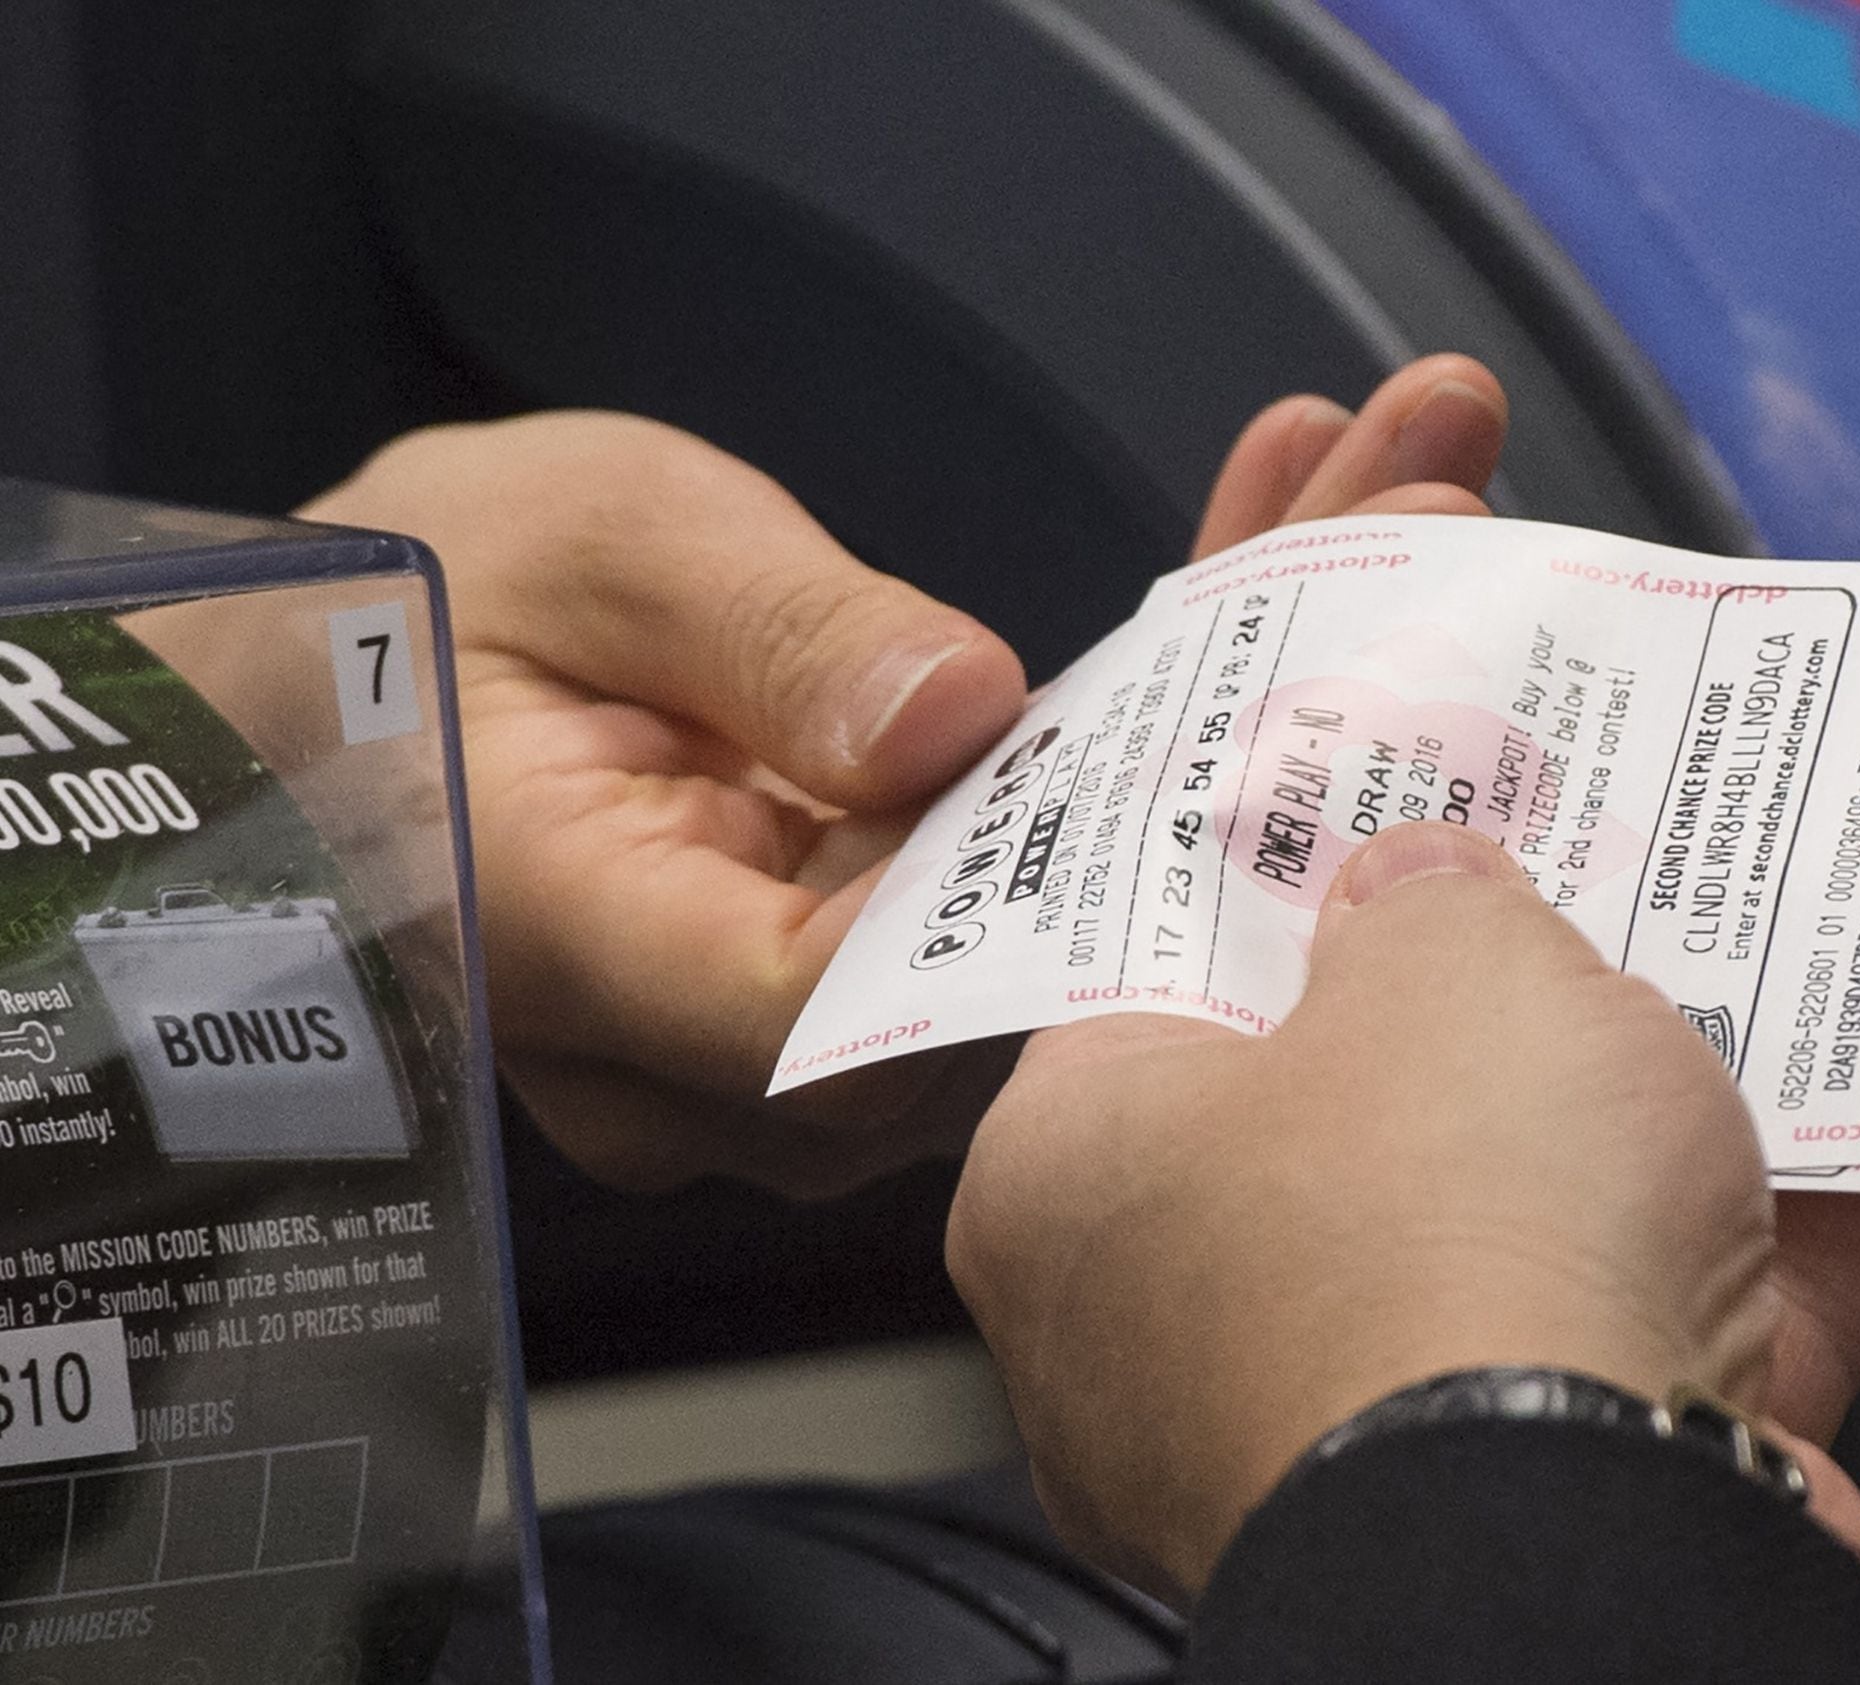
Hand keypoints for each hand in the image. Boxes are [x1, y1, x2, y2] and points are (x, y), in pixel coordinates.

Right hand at [296, 356, 1507, 1196]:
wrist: (348, 688)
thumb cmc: (426, 602)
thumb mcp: (595, 546)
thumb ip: (766, 642)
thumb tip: (952, 722)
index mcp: (581, 947)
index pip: (850, 1012)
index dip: (1051, 903)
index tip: (1241, 742)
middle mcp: (688, 1065)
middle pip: (988, 991)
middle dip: (1207, 776)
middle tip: (1388, 540)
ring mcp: (769, 1065)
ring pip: (1024, 969)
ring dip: (1202, 760)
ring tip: (1354, 524)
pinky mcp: (834, 1017)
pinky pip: (1001, 934)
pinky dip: (1127, 787)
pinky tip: (1250, 618)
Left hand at [949, 822, 1859, 1603]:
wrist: (1600, 1557)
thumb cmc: (1441, 1257)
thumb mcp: (1443, 968)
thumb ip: (1430, 899)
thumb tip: (1427, 886)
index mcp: (1082, 1180)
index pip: (1150, 982)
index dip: (1270, 876)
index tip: (1357, 799)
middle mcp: (1190, 1327)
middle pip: (1350, 1105)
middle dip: (1479, 992)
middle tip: (1565, 860)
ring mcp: (1364, 1428)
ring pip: (1525, 1221)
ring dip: (1645, 1111)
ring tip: (1753, 959)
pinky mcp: (1540, 1501)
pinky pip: (1662, 1335)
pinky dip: (1773, 1242)